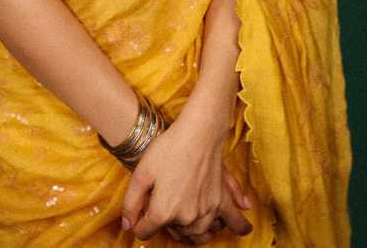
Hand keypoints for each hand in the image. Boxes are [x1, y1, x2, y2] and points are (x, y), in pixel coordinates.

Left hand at [120, 116, 252, 241]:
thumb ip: (131, 203)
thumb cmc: (168, 149)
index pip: (145, 231)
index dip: (138, 223)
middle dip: (163, 224)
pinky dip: (233, 227)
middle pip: (173, 233)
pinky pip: (229, 222)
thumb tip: (128, 226)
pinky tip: (238, 227)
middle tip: (161, 206)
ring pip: (198, 235)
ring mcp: (206, 212)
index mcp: (163, 212)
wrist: (198, 132)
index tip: (139, 214)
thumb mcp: (140, 173)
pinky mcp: (220, 201)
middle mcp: (186, 219)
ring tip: (183, 222)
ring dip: (189, 232)